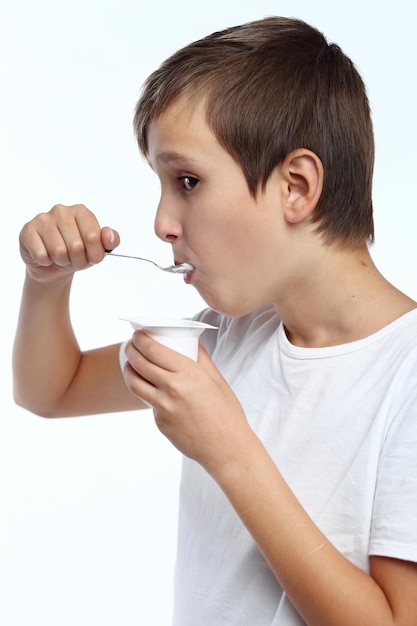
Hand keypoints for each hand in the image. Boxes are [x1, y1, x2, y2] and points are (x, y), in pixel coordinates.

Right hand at [19, 203, 119, 283]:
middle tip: (73, 259)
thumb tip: (109, 236)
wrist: (54, 266)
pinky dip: (46, 262)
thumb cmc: (78, 253)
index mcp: (81, 212)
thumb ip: (111, 241)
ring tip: (60, 257)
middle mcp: (61, 211)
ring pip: (58, 251)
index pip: (93, 237)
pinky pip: (41, 255)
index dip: (94, 255)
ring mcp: (43, 219)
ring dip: (62, 261)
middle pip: (76, 246)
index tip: (91, 256)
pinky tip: (46, 255)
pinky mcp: (28, 230)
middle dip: (78, 260)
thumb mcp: (99, 249)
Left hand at [123, 331, 253, 474]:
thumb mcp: (217, 380)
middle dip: (131, 350)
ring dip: (129, 370)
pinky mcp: (160, 423)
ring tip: (131, 364)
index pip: (154, 350)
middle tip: (131, 345)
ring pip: (135, 384)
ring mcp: (163, 407)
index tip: (137, 334)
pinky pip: (149, 403)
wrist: (226, 448)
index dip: (140, 339)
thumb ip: (202, 358)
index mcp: (189, 373)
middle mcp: (172, 388)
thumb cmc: (227, 413)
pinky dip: (149, 393)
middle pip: (139, 364)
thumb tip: (193, 340)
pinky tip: (156, 391)